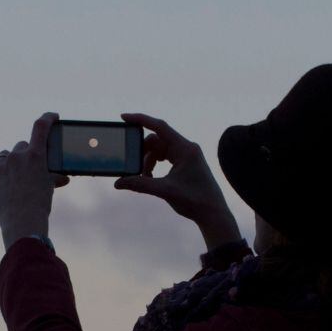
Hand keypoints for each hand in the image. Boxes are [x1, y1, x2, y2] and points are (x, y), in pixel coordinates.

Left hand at [0, 112, 70, 249]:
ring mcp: (1, 167)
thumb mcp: (50, 187)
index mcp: (36, 155)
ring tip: (14, 177)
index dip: (48, 118)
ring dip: (9, 162)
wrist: (24, 223)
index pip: (41, 126)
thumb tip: (62, 178)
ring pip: (4, 155)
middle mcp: (17, 157)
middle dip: (27, 154)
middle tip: (31, 169)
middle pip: (21, 145)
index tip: (52, 117)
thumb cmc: (41, 206)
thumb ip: (53, 176)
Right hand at [114, 112, 240, 246]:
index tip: (124, 117)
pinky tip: (151, 177)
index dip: (141, 120)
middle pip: (157, 140)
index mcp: (185, 149)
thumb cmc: (195, 201)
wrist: (213, 213)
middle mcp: (187, 148)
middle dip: (143, 152)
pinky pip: (166, 156)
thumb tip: (118, 183)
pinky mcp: (186, 163)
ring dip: (149, 160)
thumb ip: (140, 184)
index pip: (160, 126)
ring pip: (160, 149)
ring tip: (145, 177)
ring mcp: (187, 155)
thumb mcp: (165, 191)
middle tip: (133, 166)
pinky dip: (156, 164)